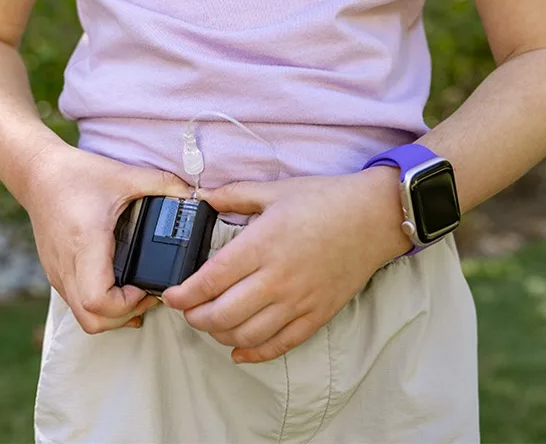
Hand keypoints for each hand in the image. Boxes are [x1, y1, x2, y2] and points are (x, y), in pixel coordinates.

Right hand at [20, 142, 191, 333]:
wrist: (37, 173)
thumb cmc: (76, 174)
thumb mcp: (124, 175)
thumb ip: (164, 184)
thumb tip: (196, 195)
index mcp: (86, 243)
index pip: (99, 300)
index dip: (127, 304)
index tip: (145, 287)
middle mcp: (68, 265)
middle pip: (92, 321)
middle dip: (124, 316)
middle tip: (145, 294)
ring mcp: (57, 273)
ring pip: (83, 318)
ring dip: (112, 315)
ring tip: (134, 292)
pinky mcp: (55, 274)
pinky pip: (76, 305)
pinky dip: (98, 307)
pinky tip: (117, 288)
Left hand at [161, 167, 408, 362]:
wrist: (375, 217)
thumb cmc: (325, 200)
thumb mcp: (274, 190)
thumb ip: (234, 196)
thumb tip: (202, 197)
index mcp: (261, 245)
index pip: (210, 281)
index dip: (183, 295)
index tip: (170, 296)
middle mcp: (277, 278)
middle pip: (222, 315)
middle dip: (196, 318)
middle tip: (188, 311)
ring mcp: (298, 301)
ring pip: (247, 335)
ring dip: (220, 336)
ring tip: (211, 325)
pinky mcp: (317, 314)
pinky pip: (281, 344)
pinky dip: (255, 354)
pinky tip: (239, 351)